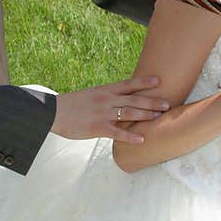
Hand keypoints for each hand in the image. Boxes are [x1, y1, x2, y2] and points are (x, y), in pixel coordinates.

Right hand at [53, 76, 169, 143]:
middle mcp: (106, 100)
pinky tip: (142, 139)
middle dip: (152, 102)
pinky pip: (117, 132)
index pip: (128, 85)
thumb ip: (106, 98)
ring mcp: (103, 114)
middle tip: (167, 103)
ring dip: (146, 115)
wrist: (53, 112)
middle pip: (134, 100)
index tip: (158, 81)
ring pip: (129, 114)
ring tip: (160, 116)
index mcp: (105, 91)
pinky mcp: (97, 128)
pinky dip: (130, 136)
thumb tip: (120, 100)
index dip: (144, 83)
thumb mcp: (91, 96)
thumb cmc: (72, 104)